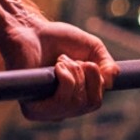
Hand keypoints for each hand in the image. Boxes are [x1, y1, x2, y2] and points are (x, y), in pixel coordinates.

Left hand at [0, 19, 119, 121]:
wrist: (29, 27)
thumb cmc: (56, 38)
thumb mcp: (92, 48)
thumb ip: (108, 66)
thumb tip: (110, 83)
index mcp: (74, 97)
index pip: (96, 101)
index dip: (97, 79)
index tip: (86, 62)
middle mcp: (61, 109)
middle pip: (91, 104)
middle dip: (87, 75)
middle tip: (71, 59)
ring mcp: (46, 112)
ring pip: (77, 104)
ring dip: (75, 74)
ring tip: (61, 60)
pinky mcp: (33, 109)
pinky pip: (61, 104)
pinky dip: (66, 81)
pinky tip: (56, 69)